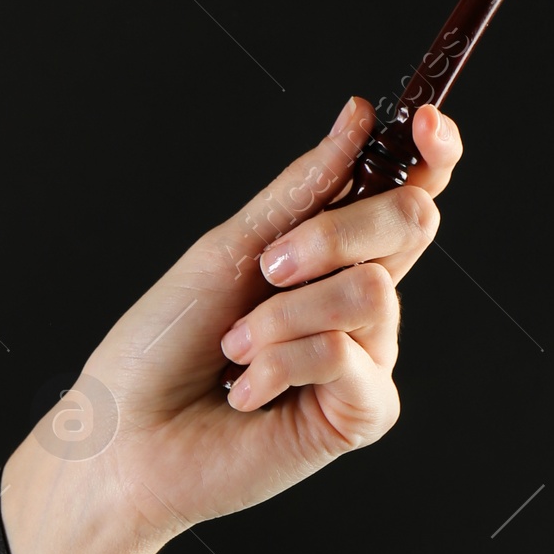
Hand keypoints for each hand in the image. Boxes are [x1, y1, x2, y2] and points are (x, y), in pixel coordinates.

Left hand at [0, 93, 464, 553]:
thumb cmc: (160, 346)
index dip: (431, 153)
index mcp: (331, 252)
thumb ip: (304, 189)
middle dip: (335, 232)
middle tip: (268, 267)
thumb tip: (359, 117)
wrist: (123, 436)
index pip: (405, 192)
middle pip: (408, 224)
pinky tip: (249, 393)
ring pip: (371, 294)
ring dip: (284, 317)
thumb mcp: (229, 249)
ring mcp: (366, 357)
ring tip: (238, 351)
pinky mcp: (362, 413)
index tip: (425, 122)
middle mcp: (358, 300)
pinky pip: (349, 357)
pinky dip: (283, 365)